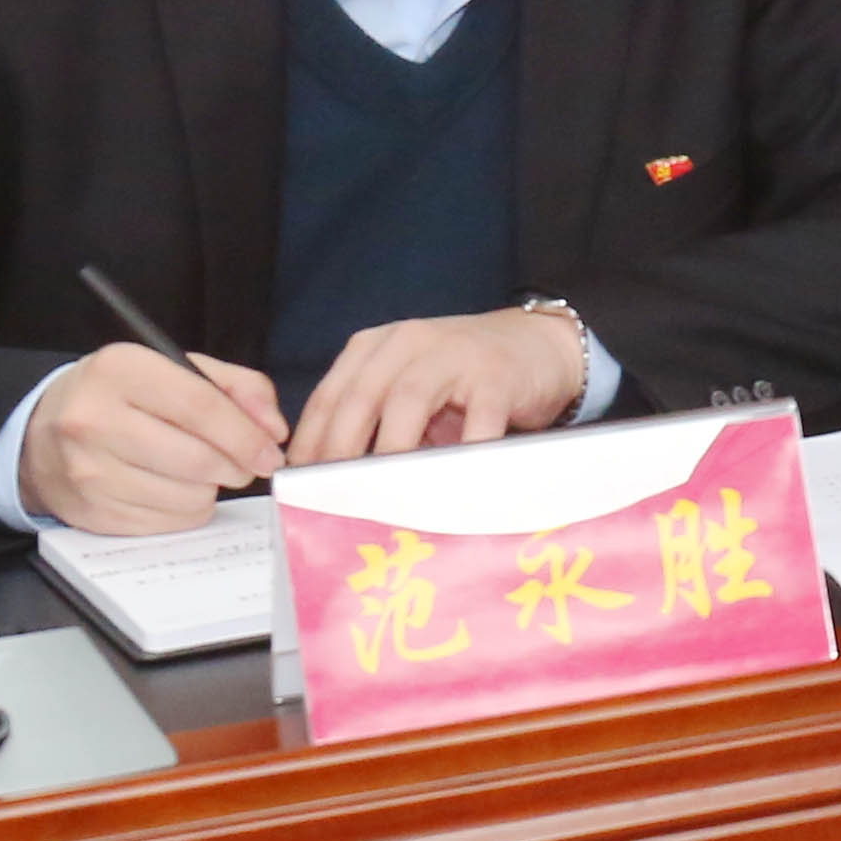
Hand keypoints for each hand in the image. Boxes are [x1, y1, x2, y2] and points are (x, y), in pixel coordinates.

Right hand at [26, 344, 286, 533]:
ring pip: (186, 496)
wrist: (42, 433)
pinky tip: (172, 489)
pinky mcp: (91, 512)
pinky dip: (185, 509)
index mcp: (119, 371)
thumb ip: (235, 386)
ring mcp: (87, 471)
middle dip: (235, 466)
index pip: (200, 406)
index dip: (246, 434)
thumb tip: (273, 429)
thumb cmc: (122, 397)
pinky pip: (167, 522)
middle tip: (243, 464)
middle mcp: (94, 420)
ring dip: (210, 489)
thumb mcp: (174, 369)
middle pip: (196, 458)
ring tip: (198, 471)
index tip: (271, 450)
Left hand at [290, 306, 591, 466]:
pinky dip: (462, 455)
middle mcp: (409, 343)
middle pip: (360, 398)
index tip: (298, 484)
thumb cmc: (467, 375)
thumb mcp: (412, 383)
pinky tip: (452, 487)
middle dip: (340, 451)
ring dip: (390, 452)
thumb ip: (376, 415)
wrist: (542, 343)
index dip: (310, 442)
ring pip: (407, 402)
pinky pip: (475, 419)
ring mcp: (454, 355)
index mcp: (377, 347)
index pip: (330, 396)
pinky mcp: (497, 376)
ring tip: (379, 494)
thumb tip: (333, 478)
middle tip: (331, 498)